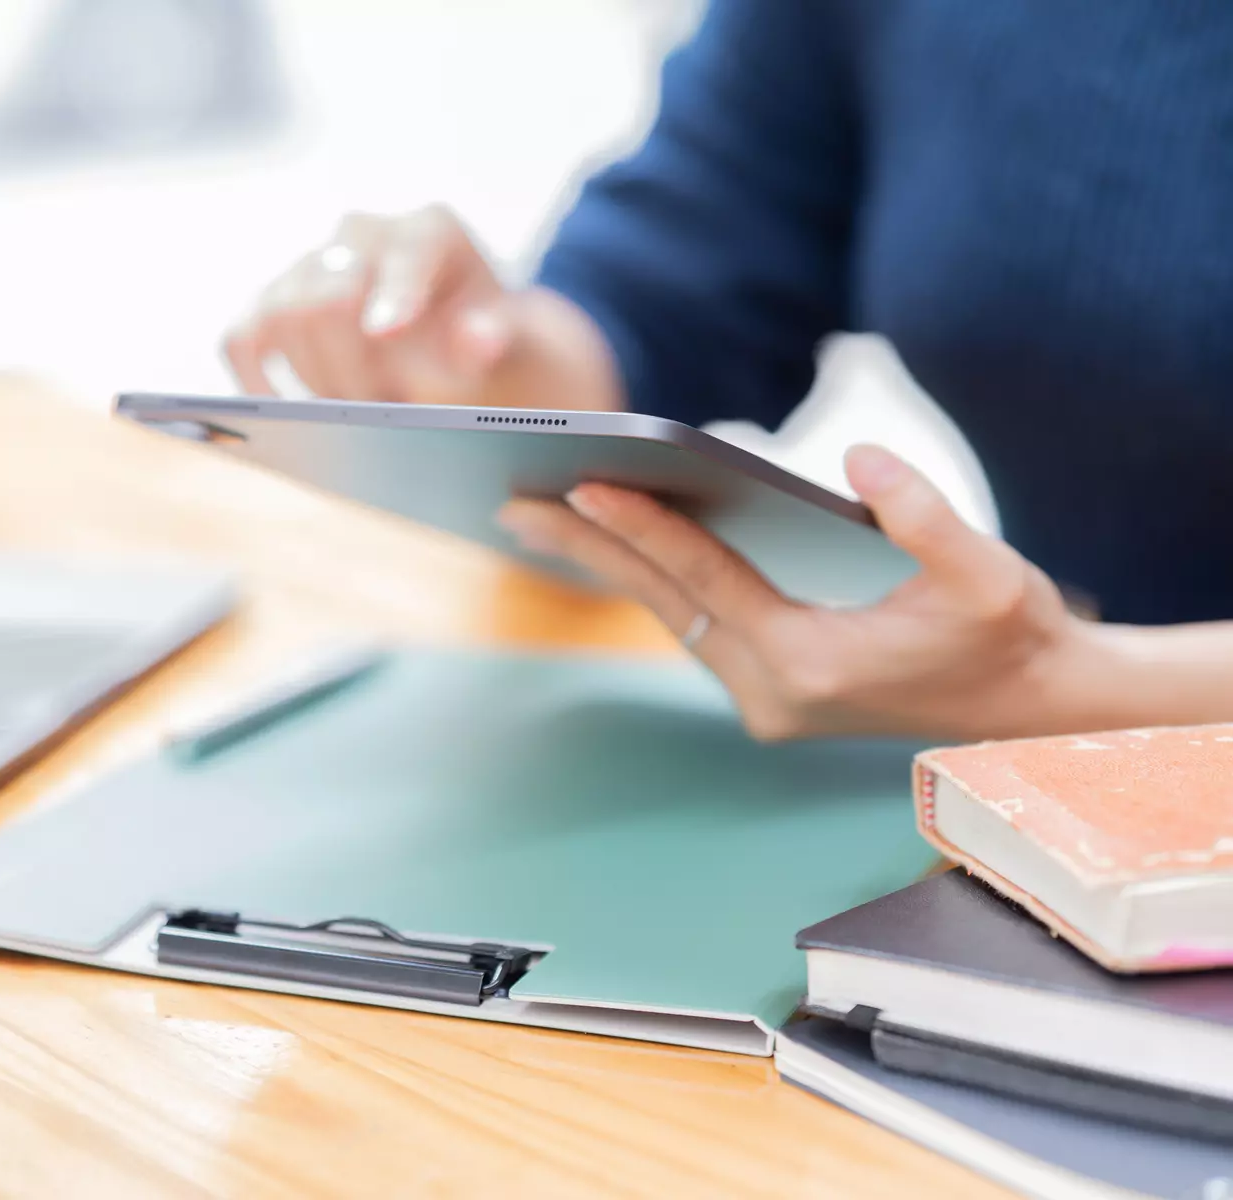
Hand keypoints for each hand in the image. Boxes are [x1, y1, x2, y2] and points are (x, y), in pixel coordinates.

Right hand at [222, 205, 621, 410]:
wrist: (451, 347)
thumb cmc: (482, 342)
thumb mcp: (509, 342)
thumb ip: (496, 338)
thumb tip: (478, 341)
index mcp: (431, 231)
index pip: (409, 252)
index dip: (395, 290)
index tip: (386, 329)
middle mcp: (361, 235)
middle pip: (331, 293)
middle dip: (353, 365)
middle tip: (381, 411)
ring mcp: (310, 267)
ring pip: (281, 317)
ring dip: (314, 379)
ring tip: (354, 416)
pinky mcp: (270, 305)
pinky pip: (242, 338)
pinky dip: (255, 378)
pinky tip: (286, 417)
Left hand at [496, 445, 1099, 740]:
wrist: (1026, 711)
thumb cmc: (1009, 635)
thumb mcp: (989, 574)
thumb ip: (925, 513)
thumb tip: (858, 458)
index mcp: (811, 663)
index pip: (706, 580)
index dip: (644, 526)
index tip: (582, 483)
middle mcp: (772, 693)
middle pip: (663, 602)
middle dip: (587, 549)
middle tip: (513, 501)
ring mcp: (764, 701)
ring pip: (670, 617)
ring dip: (611, 566)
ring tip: (540, 515)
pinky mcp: (768, 695)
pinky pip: (693, 626)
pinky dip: (653, 582)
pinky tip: (614, 545)